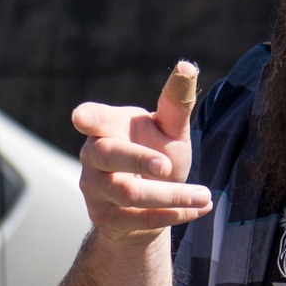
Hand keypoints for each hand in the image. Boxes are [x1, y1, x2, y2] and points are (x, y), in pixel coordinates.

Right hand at [72, 62, 212, 243]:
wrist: (148, 207)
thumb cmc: (157, 156)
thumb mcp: (169, 131)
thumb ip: (176, 103)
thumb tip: (188, 66)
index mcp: (108, 127)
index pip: (94, 118)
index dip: (87, 117)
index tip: (80, 117)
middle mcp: (94, 156)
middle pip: (108, 155)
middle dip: (138, 159)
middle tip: (169, 166)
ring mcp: (95, 188)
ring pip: (128, 193)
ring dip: (171, 196)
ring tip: (204, 196)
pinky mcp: (105, 218)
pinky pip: (139, 218)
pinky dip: (172, 214)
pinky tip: (198, 210)